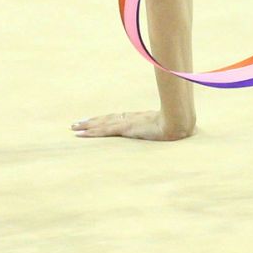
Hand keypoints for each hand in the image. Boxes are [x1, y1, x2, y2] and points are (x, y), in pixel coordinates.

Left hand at [71, 110, 195, 140]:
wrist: (179, 123)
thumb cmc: (178, 125)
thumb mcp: (171, 125)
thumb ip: (169, 125)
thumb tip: (179, 128)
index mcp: (140, 118)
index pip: (118, 118)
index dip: (105, 120)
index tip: (94, 121)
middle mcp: (131, 119)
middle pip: (107, 119)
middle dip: (91, 122)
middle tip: (76, 124)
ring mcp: (127, 123)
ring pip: (102, 124)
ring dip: (87, 126)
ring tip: (73, 128)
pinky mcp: (126, 129)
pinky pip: (105, 131)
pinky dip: (92, 132)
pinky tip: (82, 134)